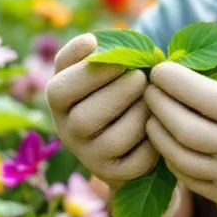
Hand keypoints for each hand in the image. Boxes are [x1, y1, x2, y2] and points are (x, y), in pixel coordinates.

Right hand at [45, 33, 181, 216]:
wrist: (129, 132)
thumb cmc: (112, 87)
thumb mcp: (92, 69)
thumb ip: (86, 53)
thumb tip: (89, 42)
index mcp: (59, 102)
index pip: (60, 91)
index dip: (91, 74)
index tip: (120, 60)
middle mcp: (68, 133)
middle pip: (85, 118)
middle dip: (119, 93)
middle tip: (141, 78)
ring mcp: (91, 158)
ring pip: (115, 140)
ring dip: (139, 114)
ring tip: (151, 99)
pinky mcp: (117, 174)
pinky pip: (138, 160)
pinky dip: (152, 140)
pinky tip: (156, 123)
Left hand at [143, 41, 216, 216]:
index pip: (202, 95)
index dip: (173, 79)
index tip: (160, 67)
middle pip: (181, 125)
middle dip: (158, 102)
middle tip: (149, 87)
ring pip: (177, 154)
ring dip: (156, 130)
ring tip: (151, 111)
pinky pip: (185, 176)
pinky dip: (168, 156)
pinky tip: (165, 138)